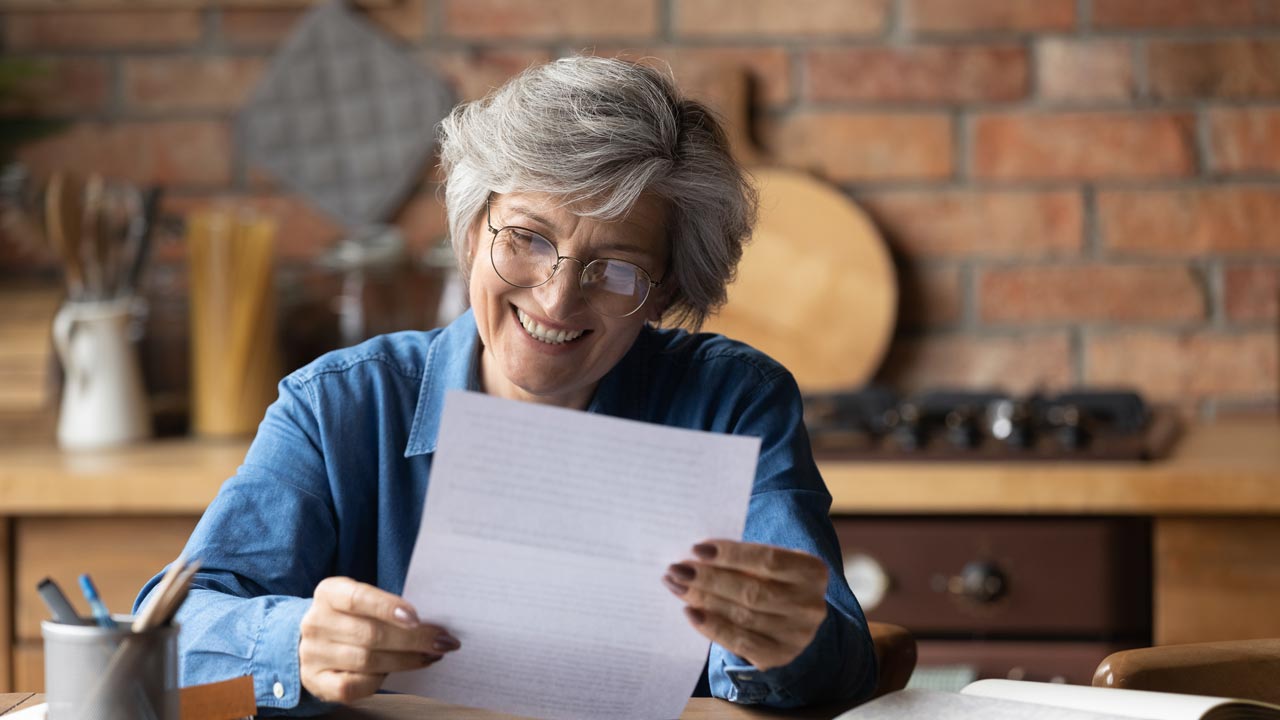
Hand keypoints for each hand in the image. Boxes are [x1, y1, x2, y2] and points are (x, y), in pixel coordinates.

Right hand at [299, 576, 460, 703]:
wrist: (311, 642)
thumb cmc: (351, 617)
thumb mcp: (362, 602)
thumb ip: (387, 607)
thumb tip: (431, 623)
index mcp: (329, 593)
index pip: (358, 598)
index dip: (388, 607)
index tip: (417, 618)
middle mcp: (317, 622)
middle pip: (370, 634)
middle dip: (412, 640)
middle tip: (443, 642)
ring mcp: (314, 654)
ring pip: (367, 661)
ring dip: (405, 660)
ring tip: (431, 656)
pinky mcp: (316, 681)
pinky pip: (353, 686)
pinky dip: (379, 681)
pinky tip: (398, 672)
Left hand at [663, 540, 827, 670]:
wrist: (791, 618)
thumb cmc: (771, 580)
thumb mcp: (769, 564)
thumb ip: (742, 558)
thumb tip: (696, 556)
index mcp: (812, 571)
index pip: (768, 560)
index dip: (731, 555)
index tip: (696, 548)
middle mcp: (810, 605)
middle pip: (752, 591)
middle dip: (708, 579)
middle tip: (676, 569)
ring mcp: (798, 636)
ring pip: (742, 617)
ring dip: (703, 600)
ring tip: (676, 586)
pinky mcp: (780, 656)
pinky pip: (740, 643)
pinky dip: (712, 627)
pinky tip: (690, 612)